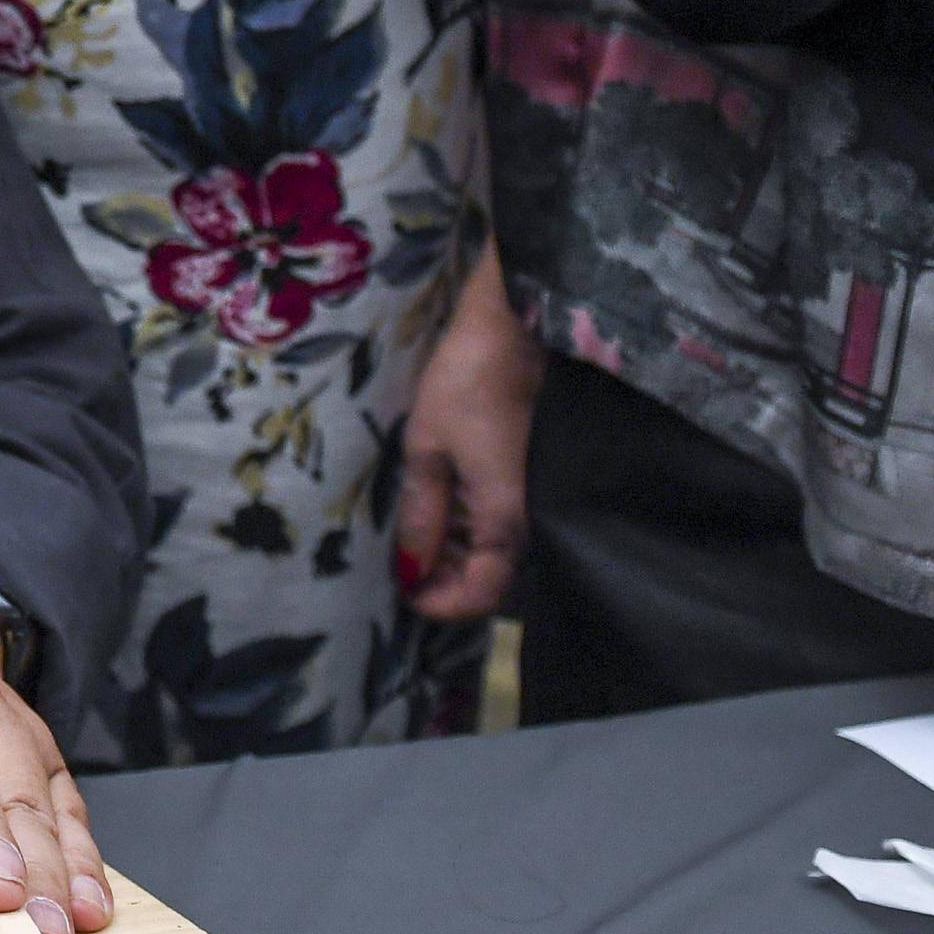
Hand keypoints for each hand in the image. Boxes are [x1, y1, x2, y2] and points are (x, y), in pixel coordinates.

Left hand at [394, 249, 540, 622]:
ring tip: (411, 533)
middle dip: (444, 580)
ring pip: (494, 551)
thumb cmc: (469, 383)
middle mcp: (529, 522)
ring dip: (454, 552)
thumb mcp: (427, 448)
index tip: (403, 596)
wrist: (521, 327)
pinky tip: (438, 505)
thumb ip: (421, 515)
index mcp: (505, 523)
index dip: (439, 605)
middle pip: (489, 578)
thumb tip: (410, 571)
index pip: (480, 595)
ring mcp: (533, 500)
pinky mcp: (530, 477)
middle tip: (400, 564)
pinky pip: (501, 521)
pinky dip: (469, 525)